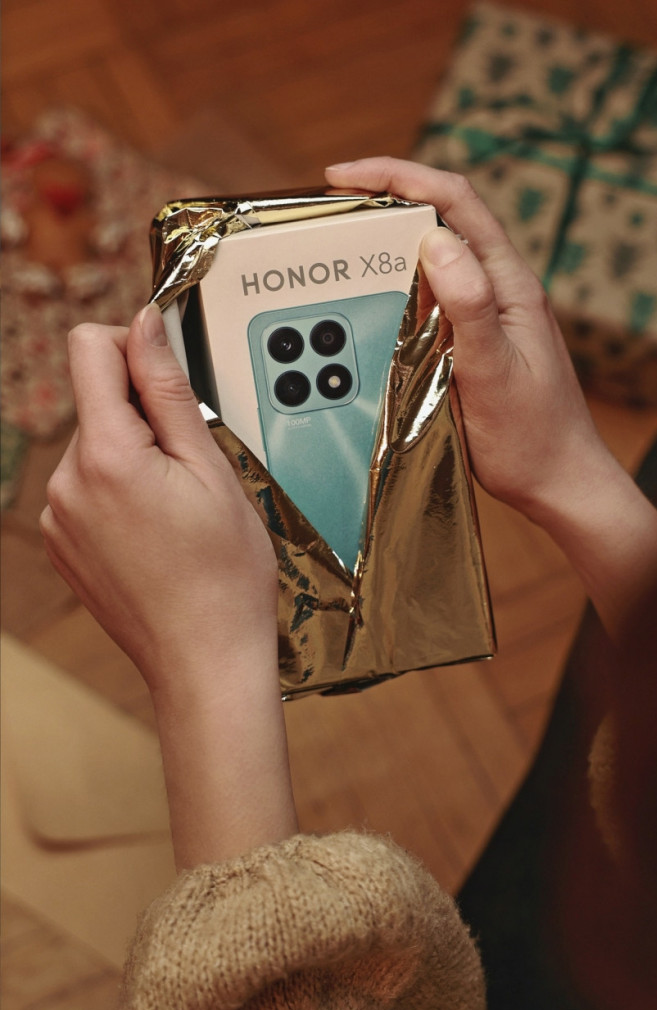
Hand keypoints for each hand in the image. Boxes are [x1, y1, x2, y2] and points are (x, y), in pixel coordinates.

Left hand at [41, 305, 277, 693]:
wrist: (206, 659)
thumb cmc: (223, 576)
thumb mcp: (211, 470)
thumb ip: (170, 390)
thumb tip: (146, 326)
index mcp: (106, 457)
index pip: (89, 348)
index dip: (134, 345)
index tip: (168, 374)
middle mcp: (66, 484)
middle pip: (97, 400)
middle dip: (144, 417)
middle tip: (193, 467)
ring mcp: (57, 517)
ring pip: (95, 446)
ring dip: (134, 457)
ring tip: (178, 508)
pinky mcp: (61, 542)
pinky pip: (87, 487)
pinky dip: (120, 492)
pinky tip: (157, 530)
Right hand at [326, 159, 656, 633]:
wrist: (557, 483)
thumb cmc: (533, 436)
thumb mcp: (495, 370)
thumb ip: (469, 305)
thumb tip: (436, 241)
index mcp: (510, 284)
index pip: (456, 202)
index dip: (400, 177)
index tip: (345, 178)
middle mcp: (499, 290)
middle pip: (441, 221)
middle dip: (385, 203)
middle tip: (332, 213)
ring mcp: (488, 315)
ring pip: (433, 261)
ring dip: (388, 247)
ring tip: (341, 254)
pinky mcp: (474, 342)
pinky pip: (431, 301)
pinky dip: (397, 290)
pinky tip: (372, 304)